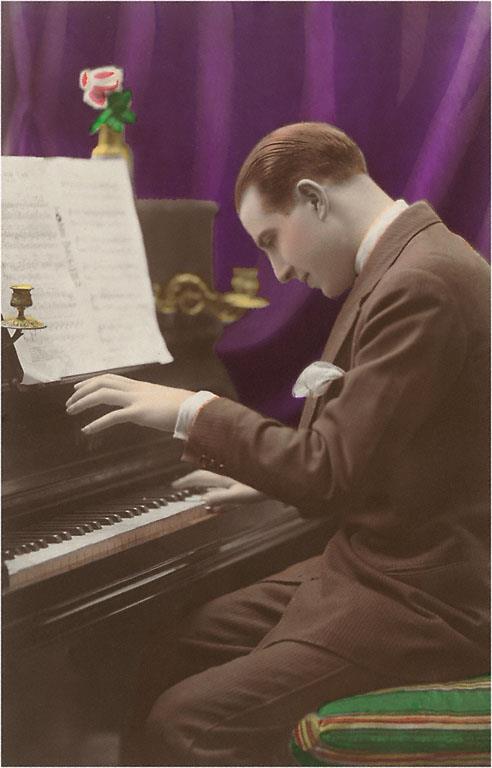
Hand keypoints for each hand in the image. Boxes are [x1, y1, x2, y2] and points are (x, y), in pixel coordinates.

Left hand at [65, 373, 192, 434]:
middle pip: (102, 382)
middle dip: (82, 390)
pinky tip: (87, 430)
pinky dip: (97, 423)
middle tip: (70, 402)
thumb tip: (147, 410)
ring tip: (71, 411)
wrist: (196, 410)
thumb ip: (150, 404)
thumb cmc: (183, 409)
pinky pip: (113, 416)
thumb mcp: (162, 403)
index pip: (110, 378)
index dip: (91, 381)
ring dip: (83, 402)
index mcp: (140, 386)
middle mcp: (136, 389)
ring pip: (102, 394)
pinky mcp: (140, 412)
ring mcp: (137, 399)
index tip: (78, 387)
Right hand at [172, 470, 265, 510]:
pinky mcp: (242, 479)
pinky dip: (218, 491)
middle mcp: (226, 472)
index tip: (173, 486)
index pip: (199, 477)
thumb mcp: (240, 496)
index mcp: (223, 476)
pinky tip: (219, 502)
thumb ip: (221, 498)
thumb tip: (203, 500)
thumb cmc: (261, 488)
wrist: (280, 477)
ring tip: (197, 493)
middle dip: (192, 480)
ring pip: (214, 479)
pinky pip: (225, 485)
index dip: (186, 481)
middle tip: (180, 485)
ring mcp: (234, 475)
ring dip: (205, 485)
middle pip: (205, 475)